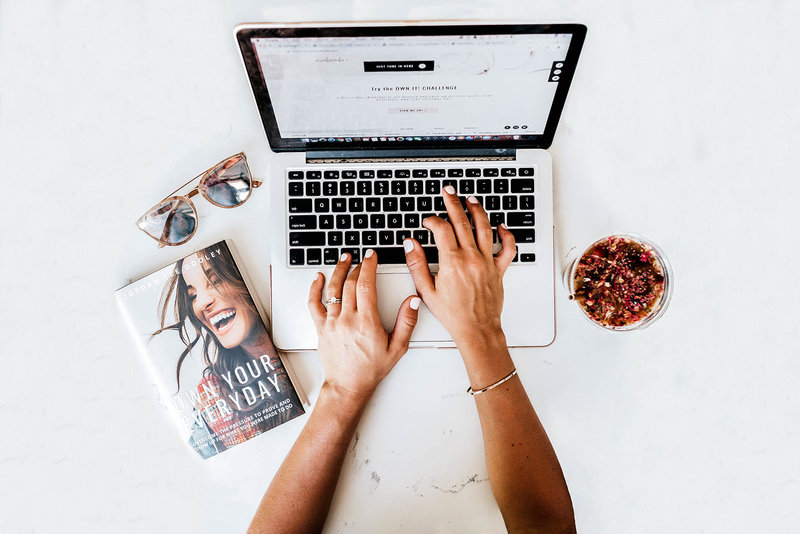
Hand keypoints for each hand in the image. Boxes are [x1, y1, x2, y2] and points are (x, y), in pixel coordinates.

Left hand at [308, 250, 420, 399]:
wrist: (348, 386)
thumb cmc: (371, 370)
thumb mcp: (397, 348)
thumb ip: (407, 322)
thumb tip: (412, 301)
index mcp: (367, 322)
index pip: (366, 285)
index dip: (369, 266)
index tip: (372, 256)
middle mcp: (347, 320)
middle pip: (350, 284)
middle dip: (357, 266)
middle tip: (363, 258)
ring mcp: (332, 323)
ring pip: (332, 290)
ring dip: (338, 271)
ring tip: (344, 259)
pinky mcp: (321, 328)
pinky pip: (314, 304)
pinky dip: (314, 288)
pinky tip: (318, 278)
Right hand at [403, 186, 515, 347]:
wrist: (476, 330)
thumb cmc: (453, 315)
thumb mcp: (427, 291)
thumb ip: (417, 264)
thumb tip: (410, 245)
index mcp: (452, 263)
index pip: (442, 229)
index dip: (432, 221)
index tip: (428, 222)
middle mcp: (471, 258)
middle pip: (462, 222)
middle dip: (453, 203)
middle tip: (449, 191)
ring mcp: (487, 262)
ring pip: (484, 228)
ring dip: (477, 210)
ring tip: (470, 200)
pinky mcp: (499, 269)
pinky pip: (507, 248)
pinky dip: (506, 234)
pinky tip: (500, 226)